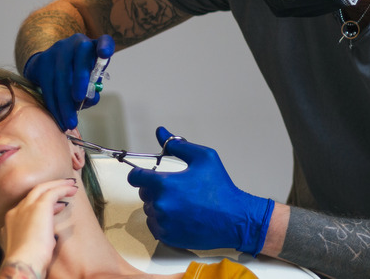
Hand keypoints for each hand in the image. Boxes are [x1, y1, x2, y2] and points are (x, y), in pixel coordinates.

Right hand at [0, 179, 78, 275]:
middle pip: (33, 193)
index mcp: (12, 222)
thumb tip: (49, 237)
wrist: (24, 262)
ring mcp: (26, 207)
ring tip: (71, 185)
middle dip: (49, 188)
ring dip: (57, 185)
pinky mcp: (39, 206)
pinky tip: (72, 189)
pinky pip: (53, 192)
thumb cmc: (28, 261)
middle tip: (63, 187)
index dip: (41, 204)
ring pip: (42, 188)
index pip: (27, 206)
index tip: (56, 207)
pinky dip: (63, 188)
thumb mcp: (29, 247)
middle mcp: (16, 211)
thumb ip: (36, 238)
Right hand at [22, 33, 114, 129]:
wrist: (50, 64)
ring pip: (61, 75)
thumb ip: (93, 87)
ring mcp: (58, 50)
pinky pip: (47, 85)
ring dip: (65, 101)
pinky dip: (54, 104)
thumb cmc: (78, 73)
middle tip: (80, 99)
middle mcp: (77, 43)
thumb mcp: (90, 77)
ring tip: (70, 122)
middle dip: (79, 80)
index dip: (105, 46)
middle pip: (80, 58)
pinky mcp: (43, 61)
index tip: (105, 54)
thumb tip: (91, 98)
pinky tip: (58, 117)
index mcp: (94, 46)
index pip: (104, 41)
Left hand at [127, 127, 274, 255]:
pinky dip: (163, 221)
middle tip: (176, 188)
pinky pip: (155, 226)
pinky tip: (180, 216)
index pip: (135, 177)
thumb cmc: (221, 188)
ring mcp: (163, 223)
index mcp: (165, 184)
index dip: (139, 174)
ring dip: (160, 205)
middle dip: (155, 189)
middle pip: (144, 193)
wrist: (235, 219)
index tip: (145, 175)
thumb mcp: (203, 157)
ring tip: (181, 203)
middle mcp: (160, 205)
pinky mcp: (168, 237)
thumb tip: (161, 132)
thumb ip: (178, 145)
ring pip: (150, 210)